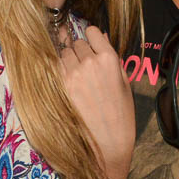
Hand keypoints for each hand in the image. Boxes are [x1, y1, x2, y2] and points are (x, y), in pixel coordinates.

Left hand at [60, 26, 134, 176]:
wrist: (107, 146)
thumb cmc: (120, 117)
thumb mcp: (124, 84)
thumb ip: (112, 60)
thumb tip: (100, 42)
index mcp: (109, 60)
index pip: (91, 32)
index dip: (90, 37)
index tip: (90, 43)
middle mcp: (89, 63)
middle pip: (76, 43)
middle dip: (79, 51)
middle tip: (84, 66)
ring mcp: (71, 75)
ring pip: (63, 54)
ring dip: (67, 61)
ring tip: (76, 78)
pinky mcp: (58, 88)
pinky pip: (54, 69)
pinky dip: (58, 73)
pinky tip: (67, 84)